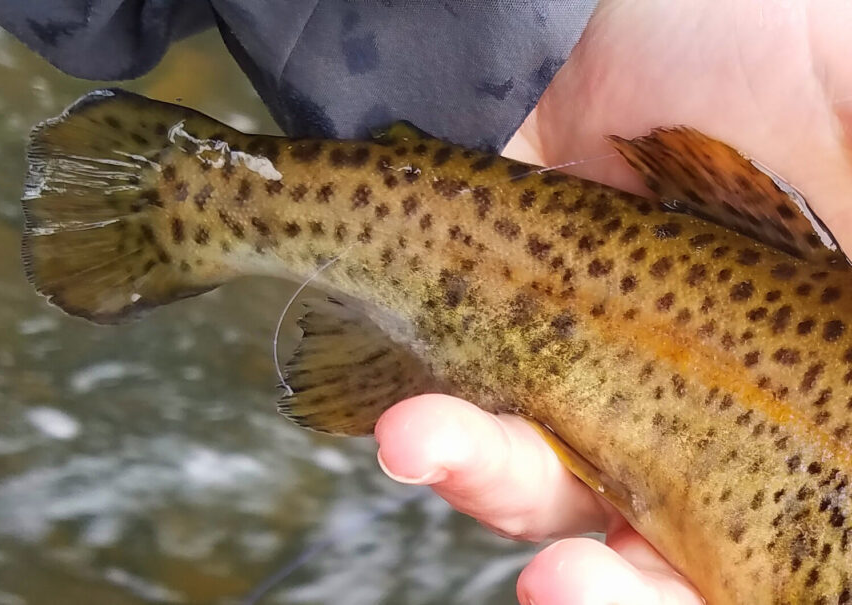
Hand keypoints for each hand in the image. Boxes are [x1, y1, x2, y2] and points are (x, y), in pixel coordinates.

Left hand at [378, 2, 851, 602]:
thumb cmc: (774, 50)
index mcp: (805, 383)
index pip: (773, 539)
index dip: (727, 592)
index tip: (669, 586)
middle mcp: (698, 403)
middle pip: (654, 548)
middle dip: (605, 587)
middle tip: (564, 586)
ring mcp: (588, 368)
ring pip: (540, 483)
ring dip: (486, 481)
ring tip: (428, 447)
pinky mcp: (493, 325)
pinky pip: (460, 405)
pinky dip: (435, 428)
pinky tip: (408, 423)